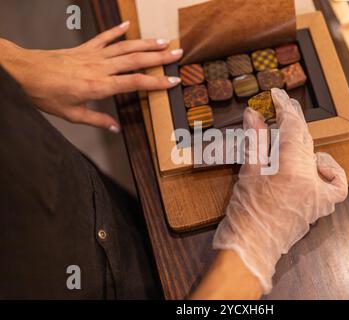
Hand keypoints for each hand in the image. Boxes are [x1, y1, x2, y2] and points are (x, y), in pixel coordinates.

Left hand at [0, 21, 182, 131]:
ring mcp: (94, 55)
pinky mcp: (84, 48)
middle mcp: (101, 67)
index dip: (157, 82)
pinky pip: (104, 37)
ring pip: (125, 47)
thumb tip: (116, 128)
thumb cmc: (46, 94)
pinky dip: (117, 30)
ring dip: (146, 43)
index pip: (136, 83)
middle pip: (137, 60)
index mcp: (100, 86)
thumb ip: (97, 120)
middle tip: (177, 53)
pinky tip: (128, 25)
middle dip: (159, 57)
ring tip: (163, 41)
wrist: (25, 72)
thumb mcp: (72, 114)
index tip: (173, 81)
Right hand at [213, 88, 347, 293]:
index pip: (292, 126)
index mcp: (290, 167)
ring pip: (317, 156)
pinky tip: (318, 167)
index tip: (276, 96)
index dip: (284, 107)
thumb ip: (254, 140)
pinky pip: (336, 186)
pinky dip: (329, 172)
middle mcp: (309, 179)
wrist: (250, 250)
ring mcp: (318, 194)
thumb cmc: (245, 215)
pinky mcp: (319, 207)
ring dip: (303, 143)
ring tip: (287, 141)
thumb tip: (254, 115)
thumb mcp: (247, 172)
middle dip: (291, 120)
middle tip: (279, 107)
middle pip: (305, 138)